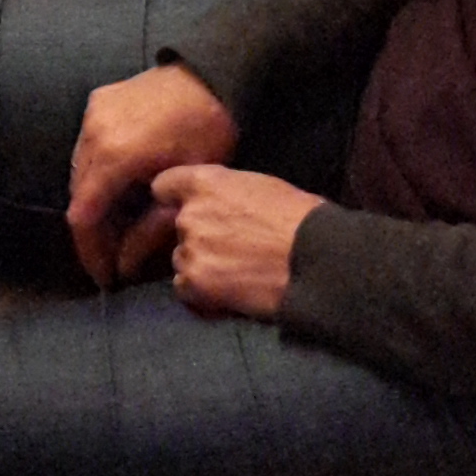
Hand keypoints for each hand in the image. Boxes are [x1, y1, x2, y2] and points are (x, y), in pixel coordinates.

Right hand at [66, 64, 237, 285]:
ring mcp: (92, 113)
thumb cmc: (208, 128)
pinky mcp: (98, 101)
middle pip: (77, 196)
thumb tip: (125, 265)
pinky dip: (97, 172)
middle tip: (115, 256)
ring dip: (93, 201)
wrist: (213, 73)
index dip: (90, 253)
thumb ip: (150, 227)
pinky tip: (119, 186)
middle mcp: (93, 133)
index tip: (105, 276)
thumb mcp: (185, 183)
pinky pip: (87, 146)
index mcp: (114, 156)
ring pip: (79, 171)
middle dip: (93, 231)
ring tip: (118, 225)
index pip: (83, 218)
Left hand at [158, 166, 324, 320]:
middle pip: (176, 225)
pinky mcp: (194, 284)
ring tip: (231, 272)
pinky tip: (225, 292)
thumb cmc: (299, 217)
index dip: (173, 197)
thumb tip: (221, 204)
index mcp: (205, 183)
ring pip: (181, 257)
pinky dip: (200, 291)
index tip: (184, 205)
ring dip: (199, 263)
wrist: (312, 259)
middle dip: (196, 234)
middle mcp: (188, 215)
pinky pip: (183, 287)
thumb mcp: (260, 186)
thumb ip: (227, 193)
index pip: (163, 185)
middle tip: (227, 247)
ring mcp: (189, 251)